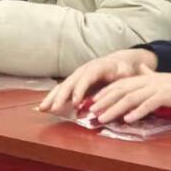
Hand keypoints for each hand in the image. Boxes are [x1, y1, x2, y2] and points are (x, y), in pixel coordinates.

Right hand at [39, 49, 156, 114]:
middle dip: (61, 96)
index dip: (80, 90)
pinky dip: (52, 98)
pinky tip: (43, 108)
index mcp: (99, 67)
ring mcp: (78, 75)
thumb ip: (125, 75)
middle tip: (54, 109)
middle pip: (71, 81)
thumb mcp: (128, 71)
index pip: (87, 77)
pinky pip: (62, 89)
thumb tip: (124, 76)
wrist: (121, 62)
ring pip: (63, 85)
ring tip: (42, 109)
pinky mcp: (75, 82)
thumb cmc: (125, 69)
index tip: (75, 103)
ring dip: (52, 97)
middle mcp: (85, 69)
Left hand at [77, 65, 170, 124]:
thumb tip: (140, 67)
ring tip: (103, 118)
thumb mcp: (165, 79)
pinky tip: (128, 119)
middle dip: (105, 100)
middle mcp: (151, 80)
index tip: (93, 101)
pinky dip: (138, 111)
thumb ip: (150, 74)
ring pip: (132, 97)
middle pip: (123, 89)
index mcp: (149, 77)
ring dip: (115, 108)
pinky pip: (150, 103)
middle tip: (91, 110)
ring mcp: (159, 86)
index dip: (107, 91)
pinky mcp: (168, 95)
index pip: (123, 83)